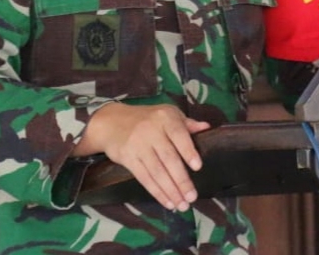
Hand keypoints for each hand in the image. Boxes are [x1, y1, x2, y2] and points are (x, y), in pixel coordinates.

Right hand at [73, 102, 209, 210]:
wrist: (111, 122)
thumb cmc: (146, 119)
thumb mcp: (167, 114)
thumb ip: (187, 123)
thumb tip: (207, 128)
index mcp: (165, 118)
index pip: (179, 135)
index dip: (188, 151)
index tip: (197, 167)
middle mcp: (151, 131)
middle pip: (169, 158)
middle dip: (181, 180)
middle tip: (192, 197)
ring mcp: (138, 145)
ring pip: (157, 171)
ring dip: (170, 190)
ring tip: (182, 205)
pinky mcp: (128, 158)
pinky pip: (144, 178)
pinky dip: (157, 192)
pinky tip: (167, 202)